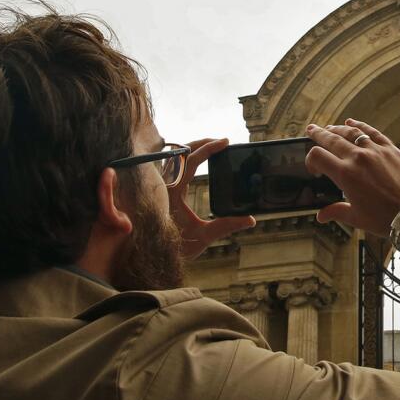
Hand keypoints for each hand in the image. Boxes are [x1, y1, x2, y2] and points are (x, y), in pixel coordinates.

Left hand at [170, 138, 254, 255]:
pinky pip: (172, 166)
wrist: (148, 258)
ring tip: (212, 148)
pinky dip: (186, 159)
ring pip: (175, 156)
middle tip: (221, 142)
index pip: (190, 160)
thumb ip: (227, 226)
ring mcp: (160, 186)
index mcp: (172, 191)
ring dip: (193, 148)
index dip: (209, 148)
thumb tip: (251, 219)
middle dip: (202, 142)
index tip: (225, 142)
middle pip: (181, 151)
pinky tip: (197, 162)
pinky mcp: (161, 190)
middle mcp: (163, 185)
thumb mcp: (203, 237)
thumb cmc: (173, 249)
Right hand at [304, 120, 399, 237]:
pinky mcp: (391, 149)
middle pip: (332, 139)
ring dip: (338, 129)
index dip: (310, 160)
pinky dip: (361, 126)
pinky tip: (353, 123)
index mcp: (345, 175)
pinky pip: (372, 132)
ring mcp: (375, 151)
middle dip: (319, 134)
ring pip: (351, 132)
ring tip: (330, 128)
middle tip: (311, 130)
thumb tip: (321, 216)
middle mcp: (358, 158)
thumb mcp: (357, 218)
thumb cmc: (386, 219)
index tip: (313, 168)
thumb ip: (336, 212)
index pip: (318, 157)